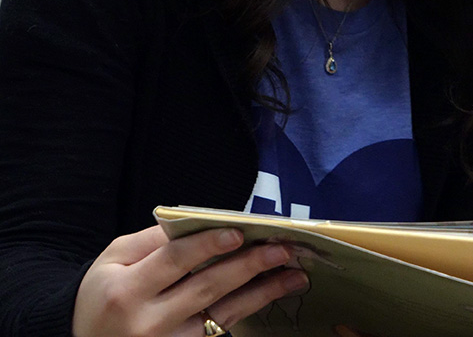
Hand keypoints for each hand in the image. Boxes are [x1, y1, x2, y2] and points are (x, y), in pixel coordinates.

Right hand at [72, 225, 307, 336]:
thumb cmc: (102, 293)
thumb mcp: (114, 260)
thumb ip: (153, 241)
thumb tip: (201, 222)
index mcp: (125, 291)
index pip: (174, 262)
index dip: (208, 245)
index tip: (240, 231)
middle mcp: (147, 323)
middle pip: (207, 289)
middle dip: (249, 266)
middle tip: (283, 249)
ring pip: (223, 315)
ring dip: (263, 293)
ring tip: (295, 275)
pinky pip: (220, 332)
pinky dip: (248, 311)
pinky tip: (271, 294)